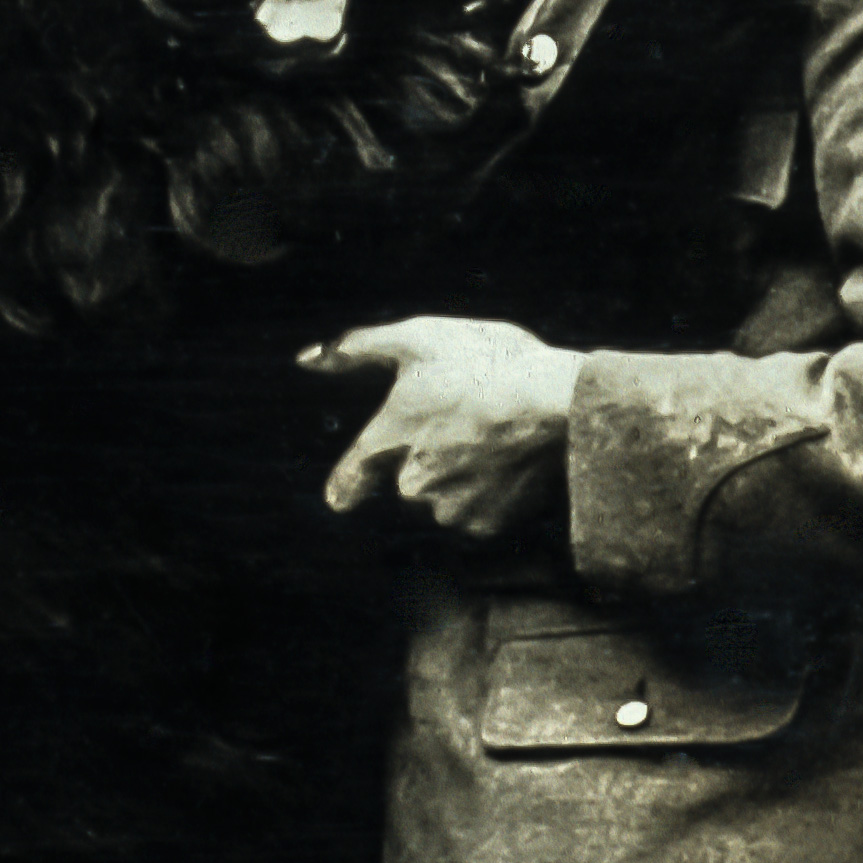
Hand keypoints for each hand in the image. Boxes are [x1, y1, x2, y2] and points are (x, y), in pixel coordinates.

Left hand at [304, 317, 584, 536]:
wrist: (556, 402)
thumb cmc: (488, 362)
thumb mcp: (417, 338)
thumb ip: (355, 349)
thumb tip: (305, 359)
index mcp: (389, 438)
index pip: (352, 473)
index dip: (346, 485)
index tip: (339, 499)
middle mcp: (412, 482)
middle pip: (412, 478)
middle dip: (434, 456)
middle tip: (470, 421)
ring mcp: (451, 507)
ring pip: (447, 497)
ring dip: (464, 476)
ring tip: (496, 439)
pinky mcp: (488, 524)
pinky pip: (482, 511)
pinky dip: (494, 493)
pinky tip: (512, 463)